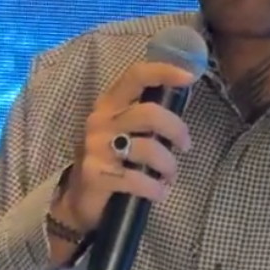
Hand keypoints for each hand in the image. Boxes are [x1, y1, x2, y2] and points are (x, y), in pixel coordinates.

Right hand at [51, 62, 193, 234]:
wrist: (80, 198)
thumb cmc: (112, 157)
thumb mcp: (126, 129)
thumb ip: (149, 114)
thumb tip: (184, 95)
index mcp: (110, 103)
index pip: (136, 76)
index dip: (163, 72)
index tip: (189, 77)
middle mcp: (101, 120)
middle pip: (149, 114)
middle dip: (176, 130)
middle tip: (186, 145)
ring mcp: (96, 147)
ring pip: (148, 148)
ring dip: (168, 165)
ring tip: (170, 175)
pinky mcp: (96, 175)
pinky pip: (136, 179)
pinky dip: (155, 188)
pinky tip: (159, 192)